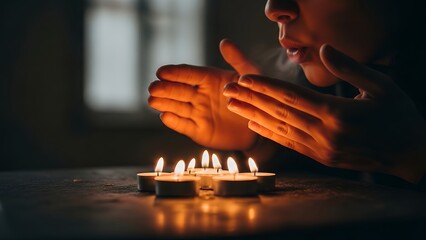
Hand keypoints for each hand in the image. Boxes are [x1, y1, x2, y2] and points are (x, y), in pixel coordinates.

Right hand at [148, 39, 259, 149]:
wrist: (260, 124)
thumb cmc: (256, 96)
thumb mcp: (251, 76)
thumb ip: (238, 59)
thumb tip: (224, 42)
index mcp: (210, 79)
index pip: (189, 74)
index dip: (175, 73)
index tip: (161, 71)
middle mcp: (201, 95)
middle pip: (179, 90)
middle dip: (165, 89)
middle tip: (153, 87)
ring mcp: (199, 113)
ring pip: (178, 107)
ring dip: (164, 103)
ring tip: (152, 100)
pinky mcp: (199, 131)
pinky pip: (184, 126)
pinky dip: (174, 122)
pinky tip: (165, 116)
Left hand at [223, 44, 425, 181]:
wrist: (409, 154)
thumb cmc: (397, 115)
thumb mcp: (380, 85)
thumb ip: (349, 67)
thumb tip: (323, 49)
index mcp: (338, 113)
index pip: (291, 96)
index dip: (265, 86)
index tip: (244, 78)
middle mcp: (325, 133)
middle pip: (279, 112)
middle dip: (251, 99)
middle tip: (228, 89)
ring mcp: (321, 148)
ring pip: (280, 128)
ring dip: (253, 116)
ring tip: (233, 105)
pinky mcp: (321, 157)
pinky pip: (290, 143)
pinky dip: (270, 134)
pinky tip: (253, 125)